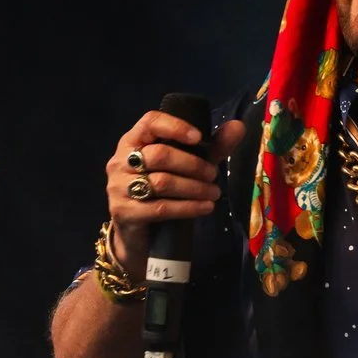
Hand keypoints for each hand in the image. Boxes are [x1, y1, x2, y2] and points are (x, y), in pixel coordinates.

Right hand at [104, 110, 246, 277]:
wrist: (141, 235)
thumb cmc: (164, 192)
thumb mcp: (189, 166)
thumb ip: (212, 147)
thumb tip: (239, 125)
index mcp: (133, 141)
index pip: (149, 122)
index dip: (175, 127)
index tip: (199, 138)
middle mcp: (120, 161)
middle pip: (160, 155)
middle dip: (193, 165)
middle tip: (214, 175)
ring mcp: (118, 187)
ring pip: (162, 182)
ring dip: (195, 188)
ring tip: (215, 193)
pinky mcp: (123, 212)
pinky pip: (161, 207)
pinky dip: (189, 207)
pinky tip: (206, 207)